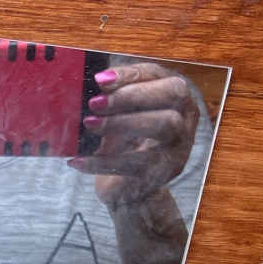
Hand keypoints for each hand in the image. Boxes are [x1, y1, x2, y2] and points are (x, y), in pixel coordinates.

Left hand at [70, 62, 198, 214]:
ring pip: (164, 124)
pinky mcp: (161, 172)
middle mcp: (185, 118)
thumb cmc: (122, 143)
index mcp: (173, 97)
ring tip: (89, 124)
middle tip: (95, 103)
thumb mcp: (118, 117)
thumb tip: (81, 85)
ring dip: (122, 122)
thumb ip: (109, 99)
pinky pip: (134, 163)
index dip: (131, 74)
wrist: (126, 189)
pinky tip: (77, 160)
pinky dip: (101, 161)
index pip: (159, 74)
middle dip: (131, 94)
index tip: (99, 79)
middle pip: (172, 94)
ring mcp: (177, 146)